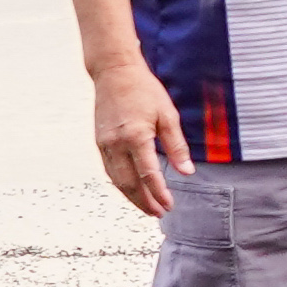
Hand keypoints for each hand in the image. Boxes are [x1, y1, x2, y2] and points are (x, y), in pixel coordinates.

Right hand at [89, 61, 188, 217]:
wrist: (114, 72)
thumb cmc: (144, 90)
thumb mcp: (168, 115)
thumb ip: (176, 146)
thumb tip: (187, 172)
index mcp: (136, 136)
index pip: (148, 175)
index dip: (159, 193)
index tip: (169, 205)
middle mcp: (117, 143)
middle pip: (129, 184)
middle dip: (144, 202)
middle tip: (158, 213)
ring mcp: (105, 144)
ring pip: (116, 180)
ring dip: (131, 197)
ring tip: (147, 207)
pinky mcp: (99, 142)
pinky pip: (109, 170)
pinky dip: (120, 184)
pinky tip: (131, 190)